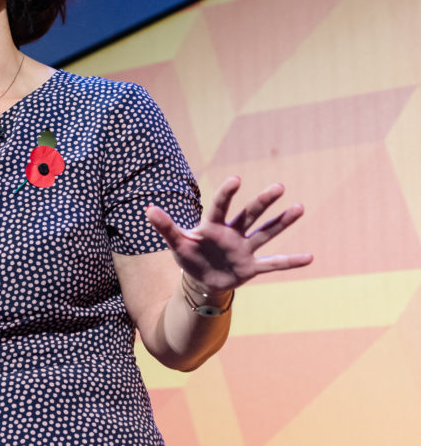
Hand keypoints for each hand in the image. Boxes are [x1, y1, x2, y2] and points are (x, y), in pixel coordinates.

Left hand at [146, 177, 312, 294]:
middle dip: (263, 202)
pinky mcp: (251, 267)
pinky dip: (290, 262)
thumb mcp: (176, 243)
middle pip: (249, 215)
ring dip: (282, 222)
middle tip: (279, 187)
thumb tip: (148, 209)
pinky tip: (310, 257)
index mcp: (212, 227)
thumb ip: (165, 226)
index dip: (227, 194)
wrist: (201, 280)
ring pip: (265, 233)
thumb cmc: (189, 256)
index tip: (236, 179)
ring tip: (299, 207)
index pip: (220, 207)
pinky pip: (273, 264)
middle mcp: (232, 234)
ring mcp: (244, 250)